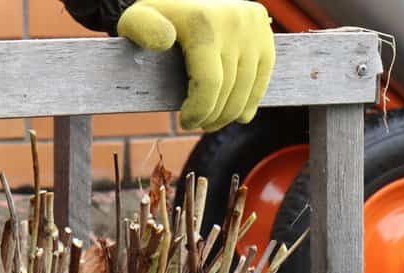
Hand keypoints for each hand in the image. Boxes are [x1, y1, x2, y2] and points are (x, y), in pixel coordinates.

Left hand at [118, 0, 274, 130]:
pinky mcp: (265, 32)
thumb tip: (165, 40)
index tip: (186, 122)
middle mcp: (233, 22)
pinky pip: (264, 77)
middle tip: (197, 124)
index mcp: (203, 23)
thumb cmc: (159, 16)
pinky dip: (251, 100)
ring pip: (247, 88)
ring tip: (213, 120)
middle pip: (229, 90)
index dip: (199, 111)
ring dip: (230, 113)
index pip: (210, 84)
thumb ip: (141, 28)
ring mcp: (253, 27)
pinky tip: (238, 114)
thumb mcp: (138, 19)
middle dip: (212, 116)